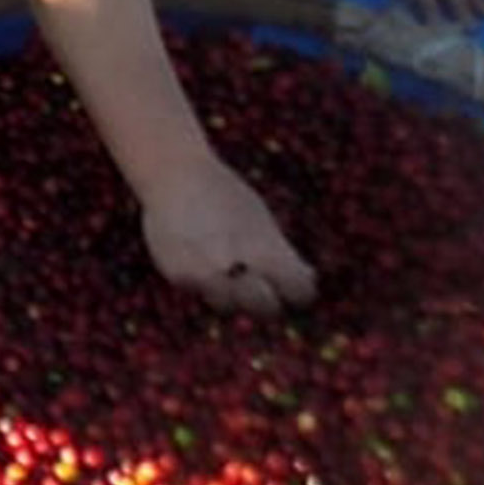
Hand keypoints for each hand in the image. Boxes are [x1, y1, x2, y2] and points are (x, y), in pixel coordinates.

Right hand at [138, 154, 317, 315]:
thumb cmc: (224, 194)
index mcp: (267, 251)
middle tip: (256, 285)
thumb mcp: (260, 219)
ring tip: (220, 265)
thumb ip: (281, 253)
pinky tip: (196, 255)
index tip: (290, 286)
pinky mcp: (179, 276)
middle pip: (266, 310)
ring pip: (228, 306)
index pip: (299, 292)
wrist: (174, 173)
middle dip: (265, 302)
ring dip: (228, 293)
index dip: (297, 291)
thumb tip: (309, 281)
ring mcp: (207, 275)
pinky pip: (198, 291)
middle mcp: (239, 267)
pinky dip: (200, 280)